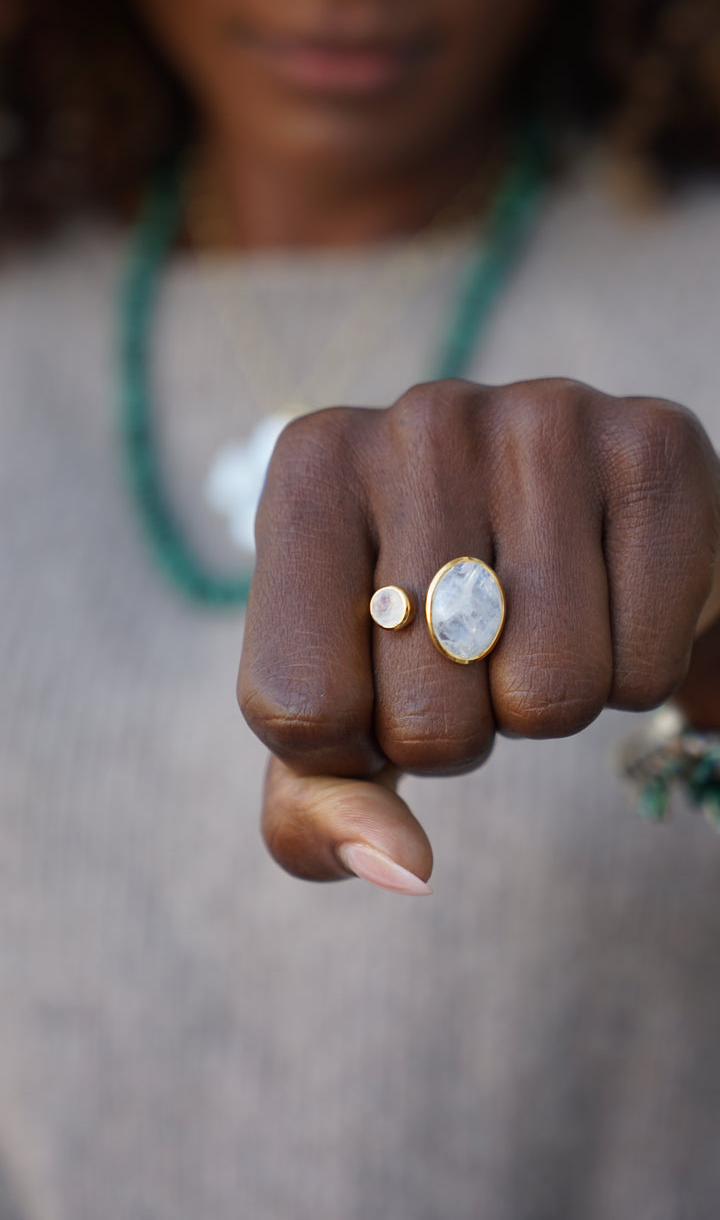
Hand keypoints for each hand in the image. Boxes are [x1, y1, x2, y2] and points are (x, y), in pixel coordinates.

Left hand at [238, 379, 719, 893]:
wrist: (576, 522)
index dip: (349, 746)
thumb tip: (401, 865)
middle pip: (426, 720)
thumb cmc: (431, 620)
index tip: (375, 684)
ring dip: (544, 703)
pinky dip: (632, 674)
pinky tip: (611, 600)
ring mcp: (544, 419)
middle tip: (475, 651)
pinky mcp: (654, 446)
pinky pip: (645, 671)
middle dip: (458, 728)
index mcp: (310, 469)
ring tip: (539, 623)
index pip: (299, 712)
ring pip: (548, 696)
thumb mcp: (341, 707)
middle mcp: (420, 419)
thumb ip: (318, 807)